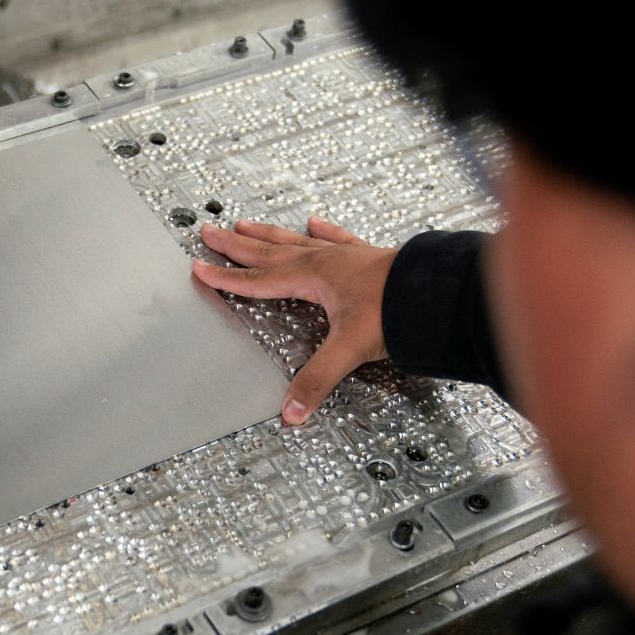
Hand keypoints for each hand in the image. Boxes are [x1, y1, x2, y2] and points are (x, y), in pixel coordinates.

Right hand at [193, 217, 398, 424]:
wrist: (434, 292)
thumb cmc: (394, 311)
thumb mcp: (349, 350)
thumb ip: (317, 380)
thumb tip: (292, 412)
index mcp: (312, 278)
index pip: (258, 280)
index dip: (227, 278)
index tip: (201, 269)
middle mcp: (322, 261)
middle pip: (268, 252)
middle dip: (236, 245)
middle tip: (210, 232)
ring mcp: (343, 255)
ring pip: (295, 240)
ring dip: (268, 234)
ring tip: (246, 223)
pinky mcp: (365, 255)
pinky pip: (336, 238)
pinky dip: (323, 230)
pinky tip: (315, 222)